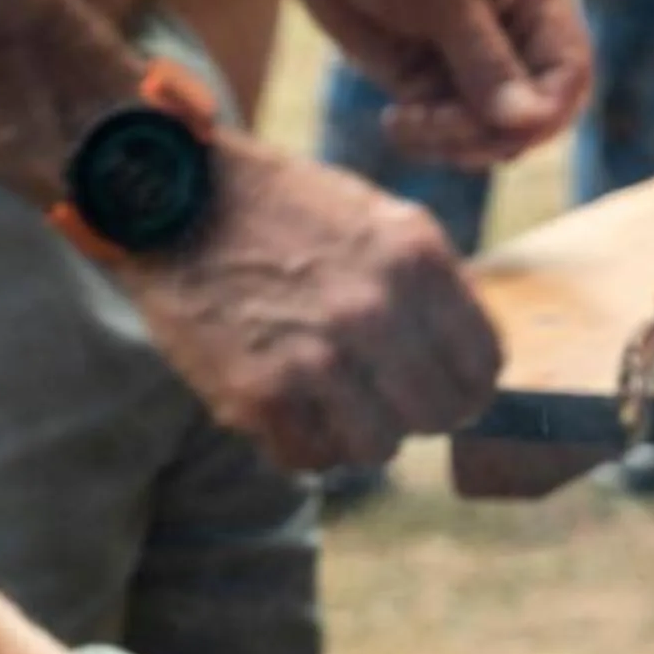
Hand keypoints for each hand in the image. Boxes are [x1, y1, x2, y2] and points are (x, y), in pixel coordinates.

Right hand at [122, 135, 502, 470]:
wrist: (169, 195)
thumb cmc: (280, 210)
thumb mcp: (376, 217)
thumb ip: (430, 287)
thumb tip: (472, 365)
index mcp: (414, 257)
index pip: (483, 367)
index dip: (466, 387)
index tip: (440, 387)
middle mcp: (374, 308)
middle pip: (438, 416)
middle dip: (413, 413)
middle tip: (378, 394)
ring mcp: (318, 356)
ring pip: (378, 448)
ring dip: (354, 431)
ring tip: (322, 391)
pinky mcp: (262, 394)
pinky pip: (312, 459)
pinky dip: (299, 441)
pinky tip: (281, 399)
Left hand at [246, 0, 591, 164]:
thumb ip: (486, 59)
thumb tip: (527, 125)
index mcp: (535, 2)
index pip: (569, 78)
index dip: (546, 114)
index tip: (504, 129)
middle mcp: (515, 41)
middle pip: (534, 120)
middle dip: (489, 134)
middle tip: (435, 125)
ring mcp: (477, 71)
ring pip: (493, 139)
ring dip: (454, 144)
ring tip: (407, 123)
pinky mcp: (439, 93)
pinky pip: (454, 141)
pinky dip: (429, 144)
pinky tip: (396, 122)